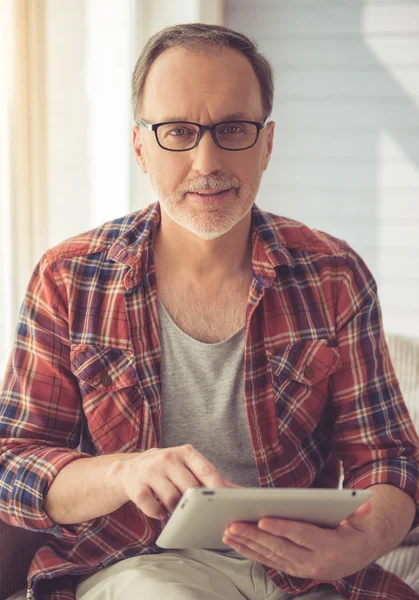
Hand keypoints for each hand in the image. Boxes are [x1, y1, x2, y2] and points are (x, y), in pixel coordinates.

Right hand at [119, 444, 239, 518]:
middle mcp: (168, 458)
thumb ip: (215, 479)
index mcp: (186, 453)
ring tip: (177, 510)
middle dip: (196, 504)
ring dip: (176, 510)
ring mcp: (151, 471)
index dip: (218, 487)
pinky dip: (158, 514)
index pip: (207, 470)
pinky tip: (161, 512)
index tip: (228, 502)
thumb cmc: (170, 470)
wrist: (131, 469)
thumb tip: (245, 493)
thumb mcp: (191, 467)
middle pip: (190, 488)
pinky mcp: (136, 486)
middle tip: (199, 513)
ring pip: (171, 499)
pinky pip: (150, 506)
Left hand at [222, 500, 374, 580]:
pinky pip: (268, 561)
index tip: (262, 520)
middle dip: (254, 536)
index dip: (282, 528)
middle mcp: (314, 562)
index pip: (302, 536)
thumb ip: (360, 512)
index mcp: (330, 547)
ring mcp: (301, 569)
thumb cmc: (357, 530)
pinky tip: (235, 542)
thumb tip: (364, 503)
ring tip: (228, 531)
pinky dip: (250, 552)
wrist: (360, 555)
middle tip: (234, 524)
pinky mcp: (292, 569)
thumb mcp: (361, 519)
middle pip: (279, 548)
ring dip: (247, 544)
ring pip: (270, 556)